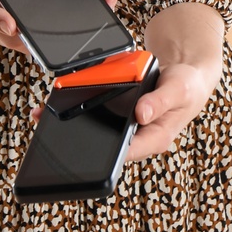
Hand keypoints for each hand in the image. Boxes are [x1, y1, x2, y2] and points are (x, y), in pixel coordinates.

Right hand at [0, 0, 116, 52]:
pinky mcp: (33, 6)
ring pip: (65, 10)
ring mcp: (32, 19)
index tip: (96, 12)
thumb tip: (11, 26)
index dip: (78, 28)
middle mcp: (29, 31)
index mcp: (18, 38)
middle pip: (65, 25)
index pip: (54, 40)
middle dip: (87, 7)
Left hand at [26, 61, 220, 163]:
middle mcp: (138, 137)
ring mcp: (128, 128)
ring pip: (97, 130)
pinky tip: (60, 104)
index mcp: (154, 138)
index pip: (125, 153)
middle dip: (77, 139)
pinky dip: (81, 108)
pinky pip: (98, 116)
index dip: (102, 154)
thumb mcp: (178, 89)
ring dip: (73, 123)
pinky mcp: (121, 118)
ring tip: (44, 116)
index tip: (80, 148)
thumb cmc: (186, 86)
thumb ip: (160, 101)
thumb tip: (141, 114)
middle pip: (105, 144)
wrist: (187, 77)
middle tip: (49, 127)